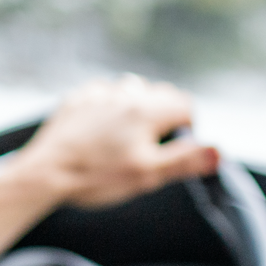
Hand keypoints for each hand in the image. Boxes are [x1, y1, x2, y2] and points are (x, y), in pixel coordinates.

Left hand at [9, 74, 218, 208]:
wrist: (45, 173)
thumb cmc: (96, 177)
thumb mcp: (147, 175)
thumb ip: (185, 160)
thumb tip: (219, 151)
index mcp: (145, 111)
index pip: (185, 105)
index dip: (188, 127)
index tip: (177, 147)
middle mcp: (124, 95)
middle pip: (160, 93)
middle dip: (165, 114)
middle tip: (154, 145)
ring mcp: (98, 94)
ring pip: (131, 89)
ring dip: (137, 105)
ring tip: (128, 136)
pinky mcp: (76, 100)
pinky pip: (103, 93)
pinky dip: (109, 105)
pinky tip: (101, 127)